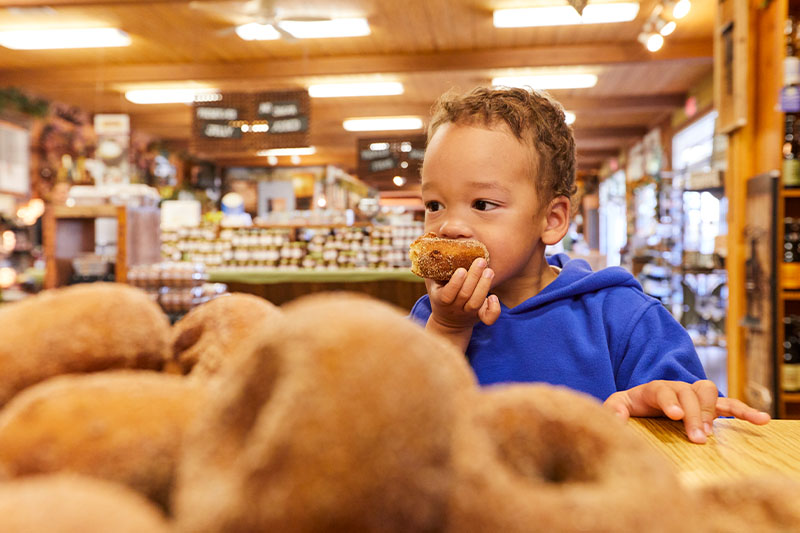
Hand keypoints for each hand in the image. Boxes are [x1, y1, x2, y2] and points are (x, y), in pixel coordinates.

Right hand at [426, 257, 500, 333]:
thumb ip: (433, 268)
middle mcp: (454, 307)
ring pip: (476, 303)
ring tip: (489, 270)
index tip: (462, 269)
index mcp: (441, 299)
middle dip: (474, 277)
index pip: (447, 294)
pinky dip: (494, 309)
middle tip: (481, 261)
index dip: (455, 283)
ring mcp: (467, 313)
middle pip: (465, 295)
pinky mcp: (479, 316)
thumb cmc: (440, 294)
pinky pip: (488, 318)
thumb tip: (433, 244)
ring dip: (484, 285)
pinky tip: (494, 297)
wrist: (447, 321)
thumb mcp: (432, 283)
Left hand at [603, 379, 770, 443]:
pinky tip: (761, 420)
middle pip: (689, 393)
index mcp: (653, 389)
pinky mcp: (708, 406)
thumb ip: (614, 410)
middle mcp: (676, 388)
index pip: (663, 389)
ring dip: (711, 412)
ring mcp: (693, 395)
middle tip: (697, 438)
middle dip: (694, 414)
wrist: (643, 403)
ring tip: (711, 434)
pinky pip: (729, 405)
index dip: (670, 400)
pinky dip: (744, 411)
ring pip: (708, 392)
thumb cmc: (631, 406)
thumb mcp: (617, 406)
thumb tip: (614, 418)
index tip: (675, 415)